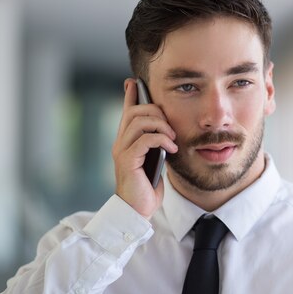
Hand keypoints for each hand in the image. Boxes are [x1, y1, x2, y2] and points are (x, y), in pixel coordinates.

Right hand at [112, 78, 177, 218]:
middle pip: (134, 112)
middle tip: (171, 127)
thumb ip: (155, 144)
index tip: (133, 82)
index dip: (130, 95)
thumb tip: (166, 130)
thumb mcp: (154, 160)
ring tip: (173, 138)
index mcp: (126, 141)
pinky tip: (172, 149)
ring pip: (139, 122)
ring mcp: (122, 151)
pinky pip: (145, 139)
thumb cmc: (147, 187)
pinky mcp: (127, 161)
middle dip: (156, 112)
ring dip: (161, 126)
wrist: (138, 211)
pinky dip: (162, 140)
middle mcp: (120, 143)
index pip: (126, 112)